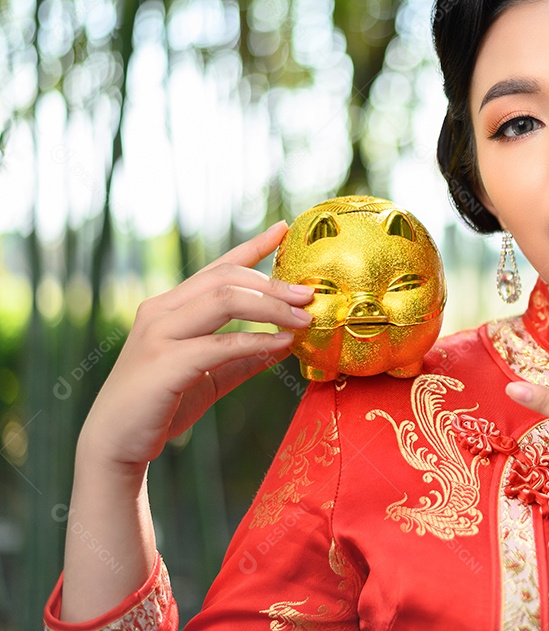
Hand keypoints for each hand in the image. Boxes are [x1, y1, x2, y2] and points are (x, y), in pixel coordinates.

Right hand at [78, 221, 314, 470]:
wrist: (115, 443)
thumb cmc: (162, 405)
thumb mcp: (211, 375)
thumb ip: (244, 356)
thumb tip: (287, 342)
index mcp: (170, 306)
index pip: (217, 267)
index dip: (252, 246)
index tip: (283, 229)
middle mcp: (161, 311)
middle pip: (226, 278)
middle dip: (273, 283)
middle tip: (309, 294)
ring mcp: (158, 334)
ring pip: (224, 300)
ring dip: (272, 307)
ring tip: (304, 319)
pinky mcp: (164, 364)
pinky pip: (220, 344)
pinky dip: (257, 341)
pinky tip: (284, 344)